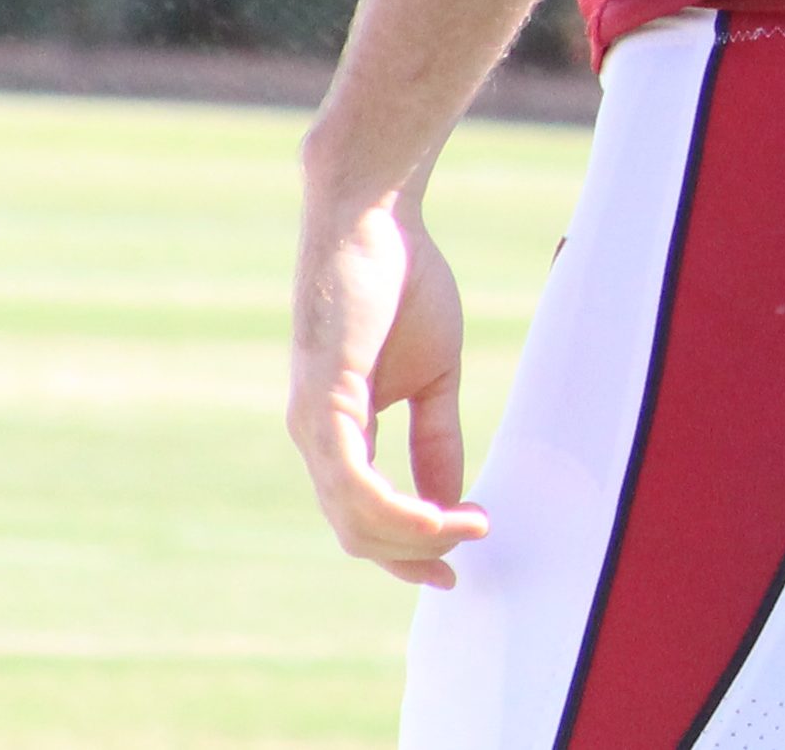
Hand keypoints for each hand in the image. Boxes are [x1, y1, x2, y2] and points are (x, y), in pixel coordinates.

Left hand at [291, 181, 488, 586]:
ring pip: (353, 517)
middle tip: (470, 548)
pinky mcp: (325, 400)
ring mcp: (314, 423)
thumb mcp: (435, 375)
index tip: (457, 565)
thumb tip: (453, 499)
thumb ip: (437, 438)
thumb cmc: (402, 284)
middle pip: (355, 531)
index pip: (361, 516)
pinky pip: (353, 480)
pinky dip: (397, 508)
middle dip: (415, 555)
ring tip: (469, 526)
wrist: (371, 220)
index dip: (408, 551)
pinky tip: (441, 512)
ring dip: (414, 536)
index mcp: (338, 433)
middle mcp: (315, 438)